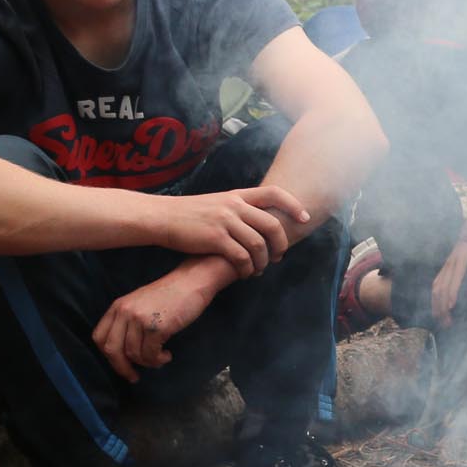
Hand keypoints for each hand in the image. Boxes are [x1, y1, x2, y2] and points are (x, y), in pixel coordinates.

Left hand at [92, 264, 219, 383]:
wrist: (191, 283)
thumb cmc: (169, 295)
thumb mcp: (139, 303)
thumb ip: (127, 321)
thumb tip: (124, 351)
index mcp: (118, 307)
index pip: (99, 337)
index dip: (108, 356)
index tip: (120, 365)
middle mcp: (125, 312)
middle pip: (112, 350)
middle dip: (122, 368)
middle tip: (133, 377)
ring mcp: (140, 319)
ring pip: (134, 354)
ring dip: (148, 363)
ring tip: (159, 359)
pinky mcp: (157, 327)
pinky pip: (151, 353)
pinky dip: (158, 360)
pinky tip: (167, 355)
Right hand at [157, 186, 309, 276]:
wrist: (162, 217)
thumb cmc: (189, 214)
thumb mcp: (216, 202)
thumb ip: (237, 208)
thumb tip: (259, 220)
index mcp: (237, 195)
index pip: (274, 193)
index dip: (293, 205)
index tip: (304, 218)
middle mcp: (233, 205)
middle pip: (271, 225)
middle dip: (280, 244)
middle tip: (279, 257)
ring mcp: (224, 221)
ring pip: (258, 245)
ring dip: (263, 261)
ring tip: (258, 270)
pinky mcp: (215, 238)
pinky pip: (241, 257)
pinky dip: (246, 269)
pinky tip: (244, 274)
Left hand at [432, 240, 466, 327]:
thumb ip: (462, 275)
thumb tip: (463, 290)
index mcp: (447, 269)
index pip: (436, 290)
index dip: (436, 305)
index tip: (440, 319)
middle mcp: (447, 267)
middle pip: (437, 291)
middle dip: (438, 309)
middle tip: (444, 324)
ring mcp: (453, 263)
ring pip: (443, 287)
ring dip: (443, 305)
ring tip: (446, 318)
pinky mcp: (461, 260)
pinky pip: (455, 279)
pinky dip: (452, 292)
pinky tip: (451, 304)